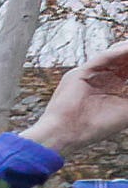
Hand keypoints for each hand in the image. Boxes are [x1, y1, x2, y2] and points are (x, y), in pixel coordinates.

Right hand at [25, 38, 127, 155]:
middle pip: (123, 61)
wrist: (66, 135)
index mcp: (111, 88)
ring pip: (114, 55)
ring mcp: (90, 74)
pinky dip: (117, 52)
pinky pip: (103, 57)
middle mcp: (100, 79)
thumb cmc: (95, 128)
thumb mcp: (126, 109)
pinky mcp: (80, 73)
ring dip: (127, 51)